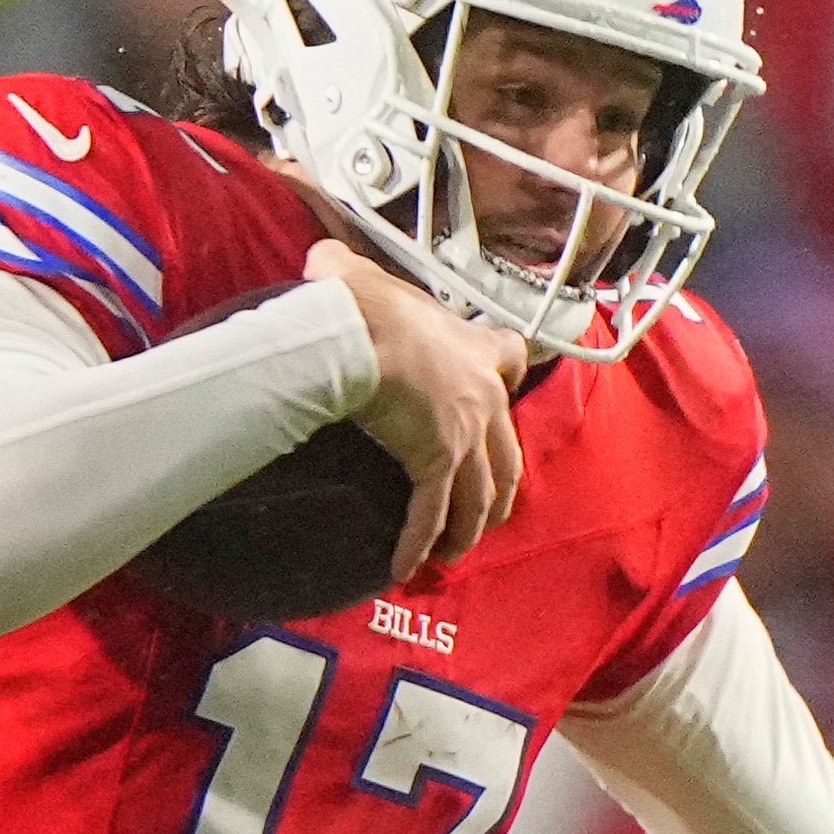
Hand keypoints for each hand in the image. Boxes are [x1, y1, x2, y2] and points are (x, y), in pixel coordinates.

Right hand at [308, 236, 522, 581]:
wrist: (359, 333)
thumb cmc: (360, 303)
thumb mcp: (355, 274)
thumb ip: (345, 269)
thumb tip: (321, 264)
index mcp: (474, 347)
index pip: (512, 356)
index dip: (509, 372)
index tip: (505, 386)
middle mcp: (483, 395)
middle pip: (507, 454)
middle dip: (496, 492)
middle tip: (481, 516)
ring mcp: (465, 433)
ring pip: (480, 496)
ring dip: (468, 529)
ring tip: (451, 554)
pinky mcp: (437, 463)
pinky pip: (430, 516)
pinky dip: (418, 545)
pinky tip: (404, 568)